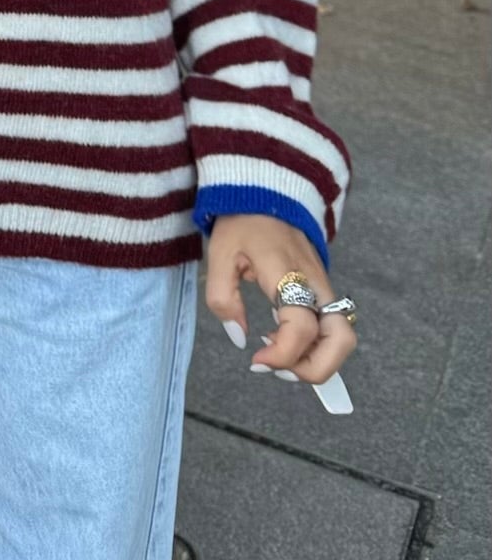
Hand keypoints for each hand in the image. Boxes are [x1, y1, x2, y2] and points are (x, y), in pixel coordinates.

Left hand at [205, 215, 355, 386]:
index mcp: (288, 273)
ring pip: (341, 337)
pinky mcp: (322, 289)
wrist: (266, 191)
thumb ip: (223, 299)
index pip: (303, 327)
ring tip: (279, 357)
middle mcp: (315, 283)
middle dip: (315, 369)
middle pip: (341, 340)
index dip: (283, 355)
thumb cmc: (242, 223)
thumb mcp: (219, 256)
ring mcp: (324, 286)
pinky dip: (313, 345)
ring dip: (316, 360)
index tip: (256, 360)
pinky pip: (329, 327)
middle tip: (279, 369)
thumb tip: (240, 339)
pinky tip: (281, 339)